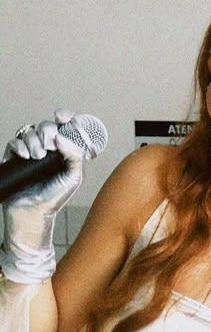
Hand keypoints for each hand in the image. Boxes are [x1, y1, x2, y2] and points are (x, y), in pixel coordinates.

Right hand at [0, 109, 85, 283]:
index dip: (64, 117)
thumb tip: (63, 136)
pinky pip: (14, 142)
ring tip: (38, 156)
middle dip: (48, 132)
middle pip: (46, 126)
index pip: (64, 126)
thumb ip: (75, 155)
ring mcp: (29, 152)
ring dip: (34, 140)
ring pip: (29, 132)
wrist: (33, 215)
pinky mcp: (14, 158)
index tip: (62, 117)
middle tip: (50, 145)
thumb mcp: (73, 177)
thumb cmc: (55, 198)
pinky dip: (20, 145)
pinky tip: (26, 156)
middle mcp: (47, 148)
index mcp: (63, 150)